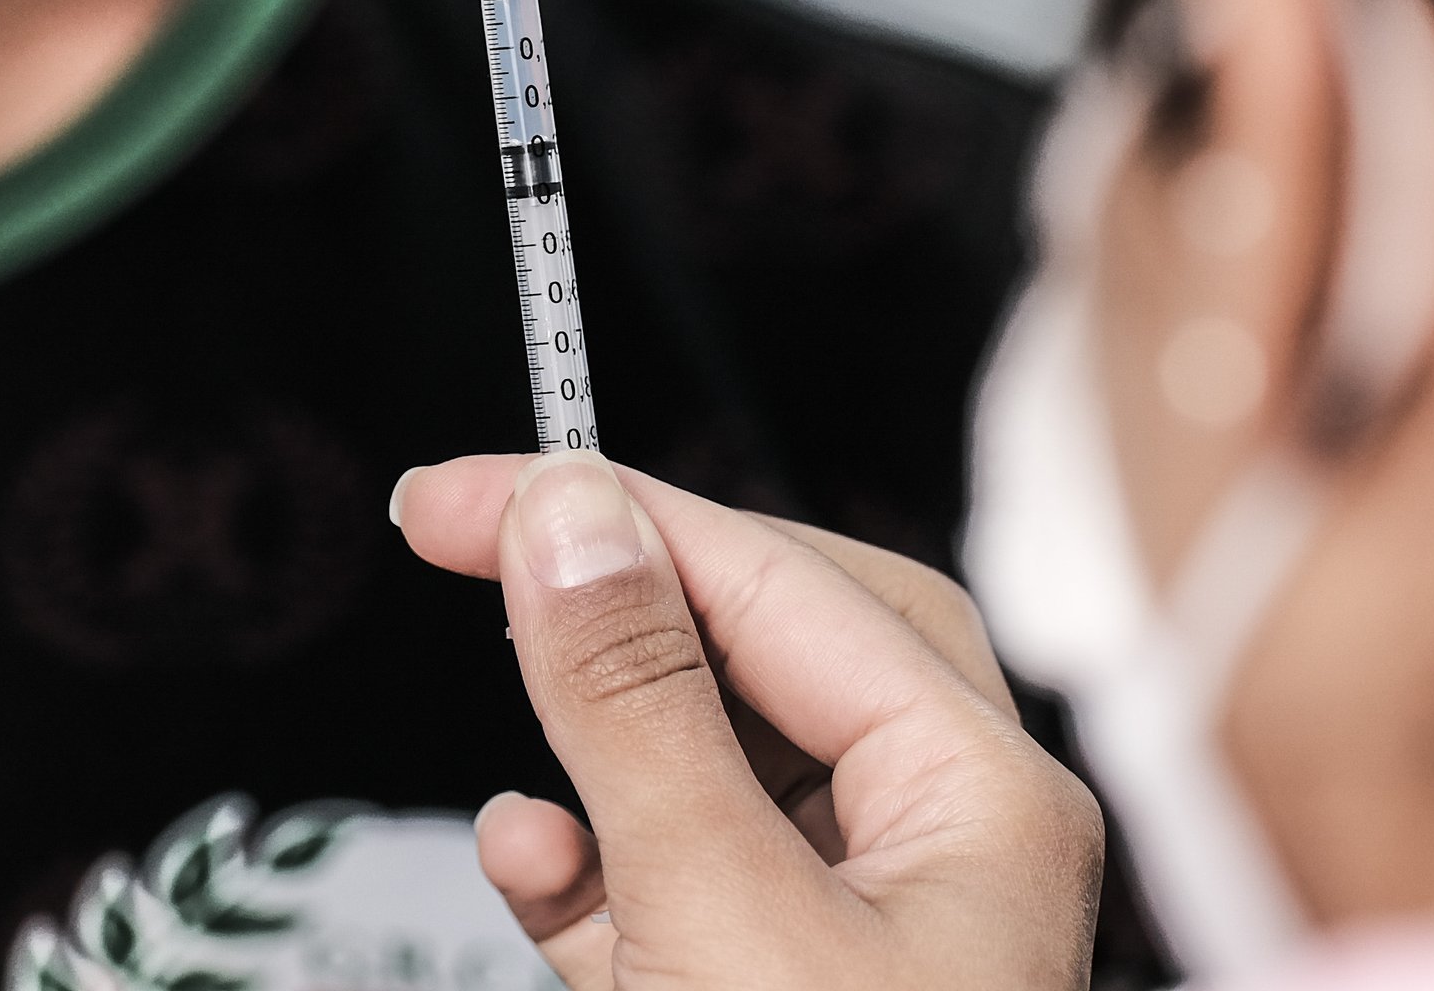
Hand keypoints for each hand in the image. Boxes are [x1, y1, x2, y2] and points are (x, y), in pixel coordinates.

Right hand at [393, 453, 1100, 990]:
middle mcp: (946, 852)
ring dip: (599, 745)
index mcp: (980, 802)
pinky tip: (532, 857)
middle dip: (626, 600)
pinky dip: (595, 861)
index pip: (778, 581)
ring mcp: (871, 939)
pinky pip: (686, 883)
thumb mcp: (715, 915)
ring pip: (721, 767)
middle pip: (773, 641)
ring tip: (517, 740)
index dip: (606, 513)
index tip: (453, 494)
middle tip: (478, 554)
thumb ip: (636, 707)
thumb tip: (570, 514)